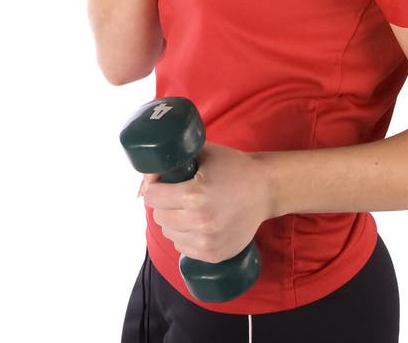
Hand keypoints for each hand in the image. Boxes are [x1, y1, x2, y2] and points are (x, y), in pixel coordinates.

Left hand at [139, 143, 271, 263]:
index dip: (156, 188)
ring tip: (191, 209)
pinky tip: (198, 224)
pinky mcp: (213, 254)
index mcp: (194, 194)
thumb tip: (141, 186)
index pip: (153, 197)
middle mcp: (199, 221)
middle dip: (165, 204)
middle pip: (159, 216)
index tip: (164, 184)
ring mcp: (207, 241)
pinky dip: (185, 236)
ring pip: (169, 234)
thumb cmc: (233, 167)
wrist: (266, 189)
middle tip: (180, 195)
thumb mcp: (202, 154)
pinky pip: (183, 248)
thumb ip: (170, 163)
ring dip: (174, 222)